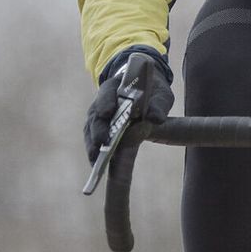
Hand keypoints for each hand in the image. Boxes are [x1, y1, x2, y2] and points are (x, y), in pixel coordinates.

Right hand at [84, 45, 173, 162]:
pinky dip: (95, 152)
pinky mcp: (98, 130)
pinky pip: (93, 141)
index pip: (107, 92)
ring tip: (97, 161)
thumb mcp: (160, 94)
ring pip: (91, 130)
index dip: (106, 102)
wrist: (143, 92)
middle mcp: (102, 101)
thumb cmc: (151, 92)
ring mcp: (97, 116)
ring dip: (93, 145)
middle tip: (101, 142)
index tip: (106, 112)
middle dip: (98, 129)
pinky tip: (98, 165)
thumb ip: (159, 104)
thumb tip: (156, 118)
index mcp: (116, 86)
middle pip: (96, 115)